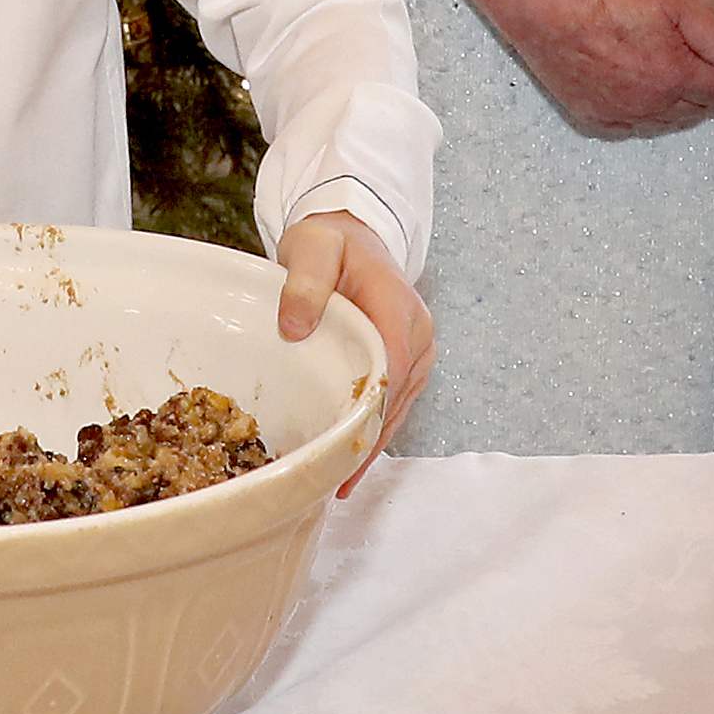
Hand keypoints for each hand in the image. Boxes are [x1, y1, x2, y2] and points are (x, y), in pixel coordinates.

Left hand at [275, 209, 433, 488]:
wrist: (349, 231)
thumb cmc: (330, 241)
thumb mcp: (311, 248)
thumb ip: (304, 283)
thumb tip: (295, 327)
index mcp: (399, 309)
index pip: (391, 371)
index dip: (369, 416)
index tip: (344, 453)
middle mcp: (418, 333)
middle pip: (396, 398)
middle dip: (368, 441)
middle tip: (334, 482)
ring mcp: (416, 348)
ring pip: (397, 406)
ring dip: (371, 442)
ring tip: (340, 481)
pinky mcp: (406, 358)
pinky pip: (393, 400)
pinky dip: (374, 428)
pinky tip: (352, 458)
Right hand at [403, 0, 713, 138]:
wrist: (546, 5)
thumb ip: (712, 33)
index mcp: (676, 78)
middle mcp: (650, 106)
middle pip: (696, 110)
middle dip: (706, 89)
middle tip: (702, 64)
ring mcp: (619, 114)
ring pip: (664, 121)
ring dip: (676, 102)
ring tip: (671, 73)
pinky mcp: (591, 116)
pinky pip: (630, 125)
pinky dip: (642, 112)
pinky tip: (640, 89)